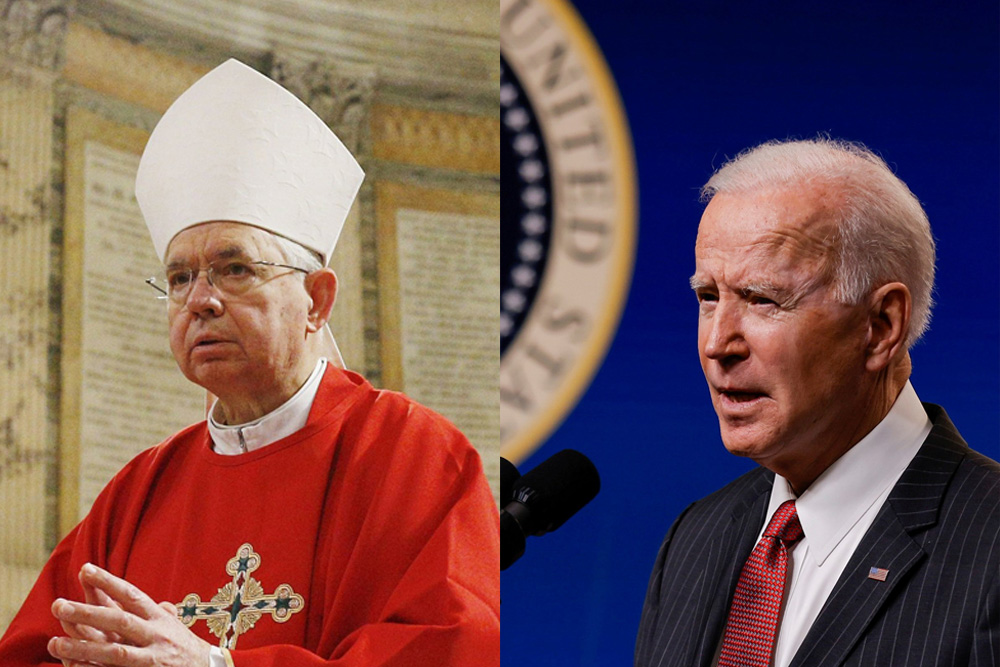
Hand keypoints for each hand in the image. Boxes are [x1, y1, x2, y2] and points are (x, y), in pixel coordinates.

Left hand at [48, 563, 212, 666]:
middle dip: (87, 613)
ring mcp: (152, 658)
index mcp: (158, 617)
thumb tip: (134, 597)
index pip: (132, 595)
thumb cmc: (184, 646)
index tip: (85, 569)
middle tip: (58, 605)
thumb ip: (153, 611)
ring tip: (53, 643)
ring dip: (82, 648)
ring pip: (113, 652)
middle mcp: (155, 635)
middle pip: (119, 621)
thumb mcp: (172, 624)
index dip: (109, 582)